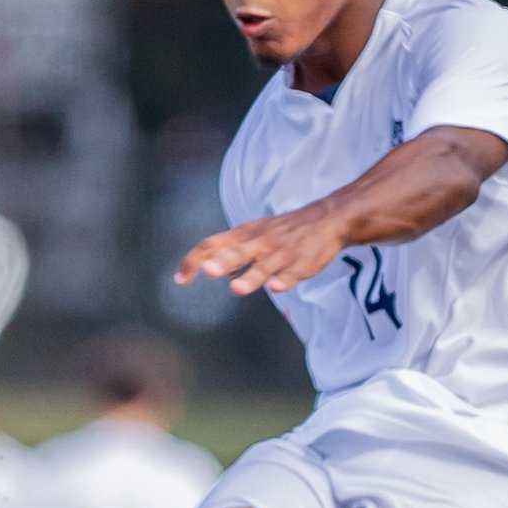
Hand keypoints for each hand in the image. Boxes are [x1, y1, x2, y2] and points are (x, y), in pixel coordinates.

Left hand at [174, 203, 347, 294]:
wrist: (327, 219)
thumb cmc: (286, 229)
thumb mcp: (256, 233)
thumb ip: (233, 251)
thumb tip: (214, 269)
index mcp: (245, 234)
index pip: (213, 244)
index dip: (193, 260)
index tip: (180, 279)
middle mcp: (260, 242)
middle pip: (237, 251)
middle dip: (222, 262)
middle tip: (208, 272)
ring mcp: (281, 253)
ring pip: (263, 265)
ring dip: (250, 277)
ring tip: (236, 288)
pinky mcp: (301, 264)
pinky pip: (291, 274)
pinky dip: (283, 281)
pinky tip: (275, 288)